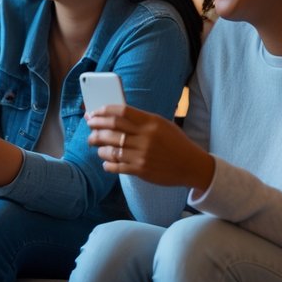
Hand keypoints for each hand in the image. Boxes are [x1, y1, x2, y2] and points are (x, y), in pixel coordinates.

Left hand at [86, 105, 214, 190]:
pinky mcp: (140, 170)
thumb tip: (114, 115)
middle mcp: (145, 137)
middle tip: (89, 127)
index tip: (93, 113)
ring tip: (96, 145)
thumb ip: (141, 119)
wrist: (192, 165)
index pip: (121, 111)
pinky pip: (115, 166)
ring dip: (98, 146)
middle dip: (95, 126)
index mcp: (151, 122)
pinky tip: (106, 161)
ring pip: (110, 148)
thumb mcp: (162, 125)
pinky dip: (107, 163)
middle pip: (111, 128)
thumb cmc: (175, 143)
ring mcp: (142, 154)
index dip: (103, 111)